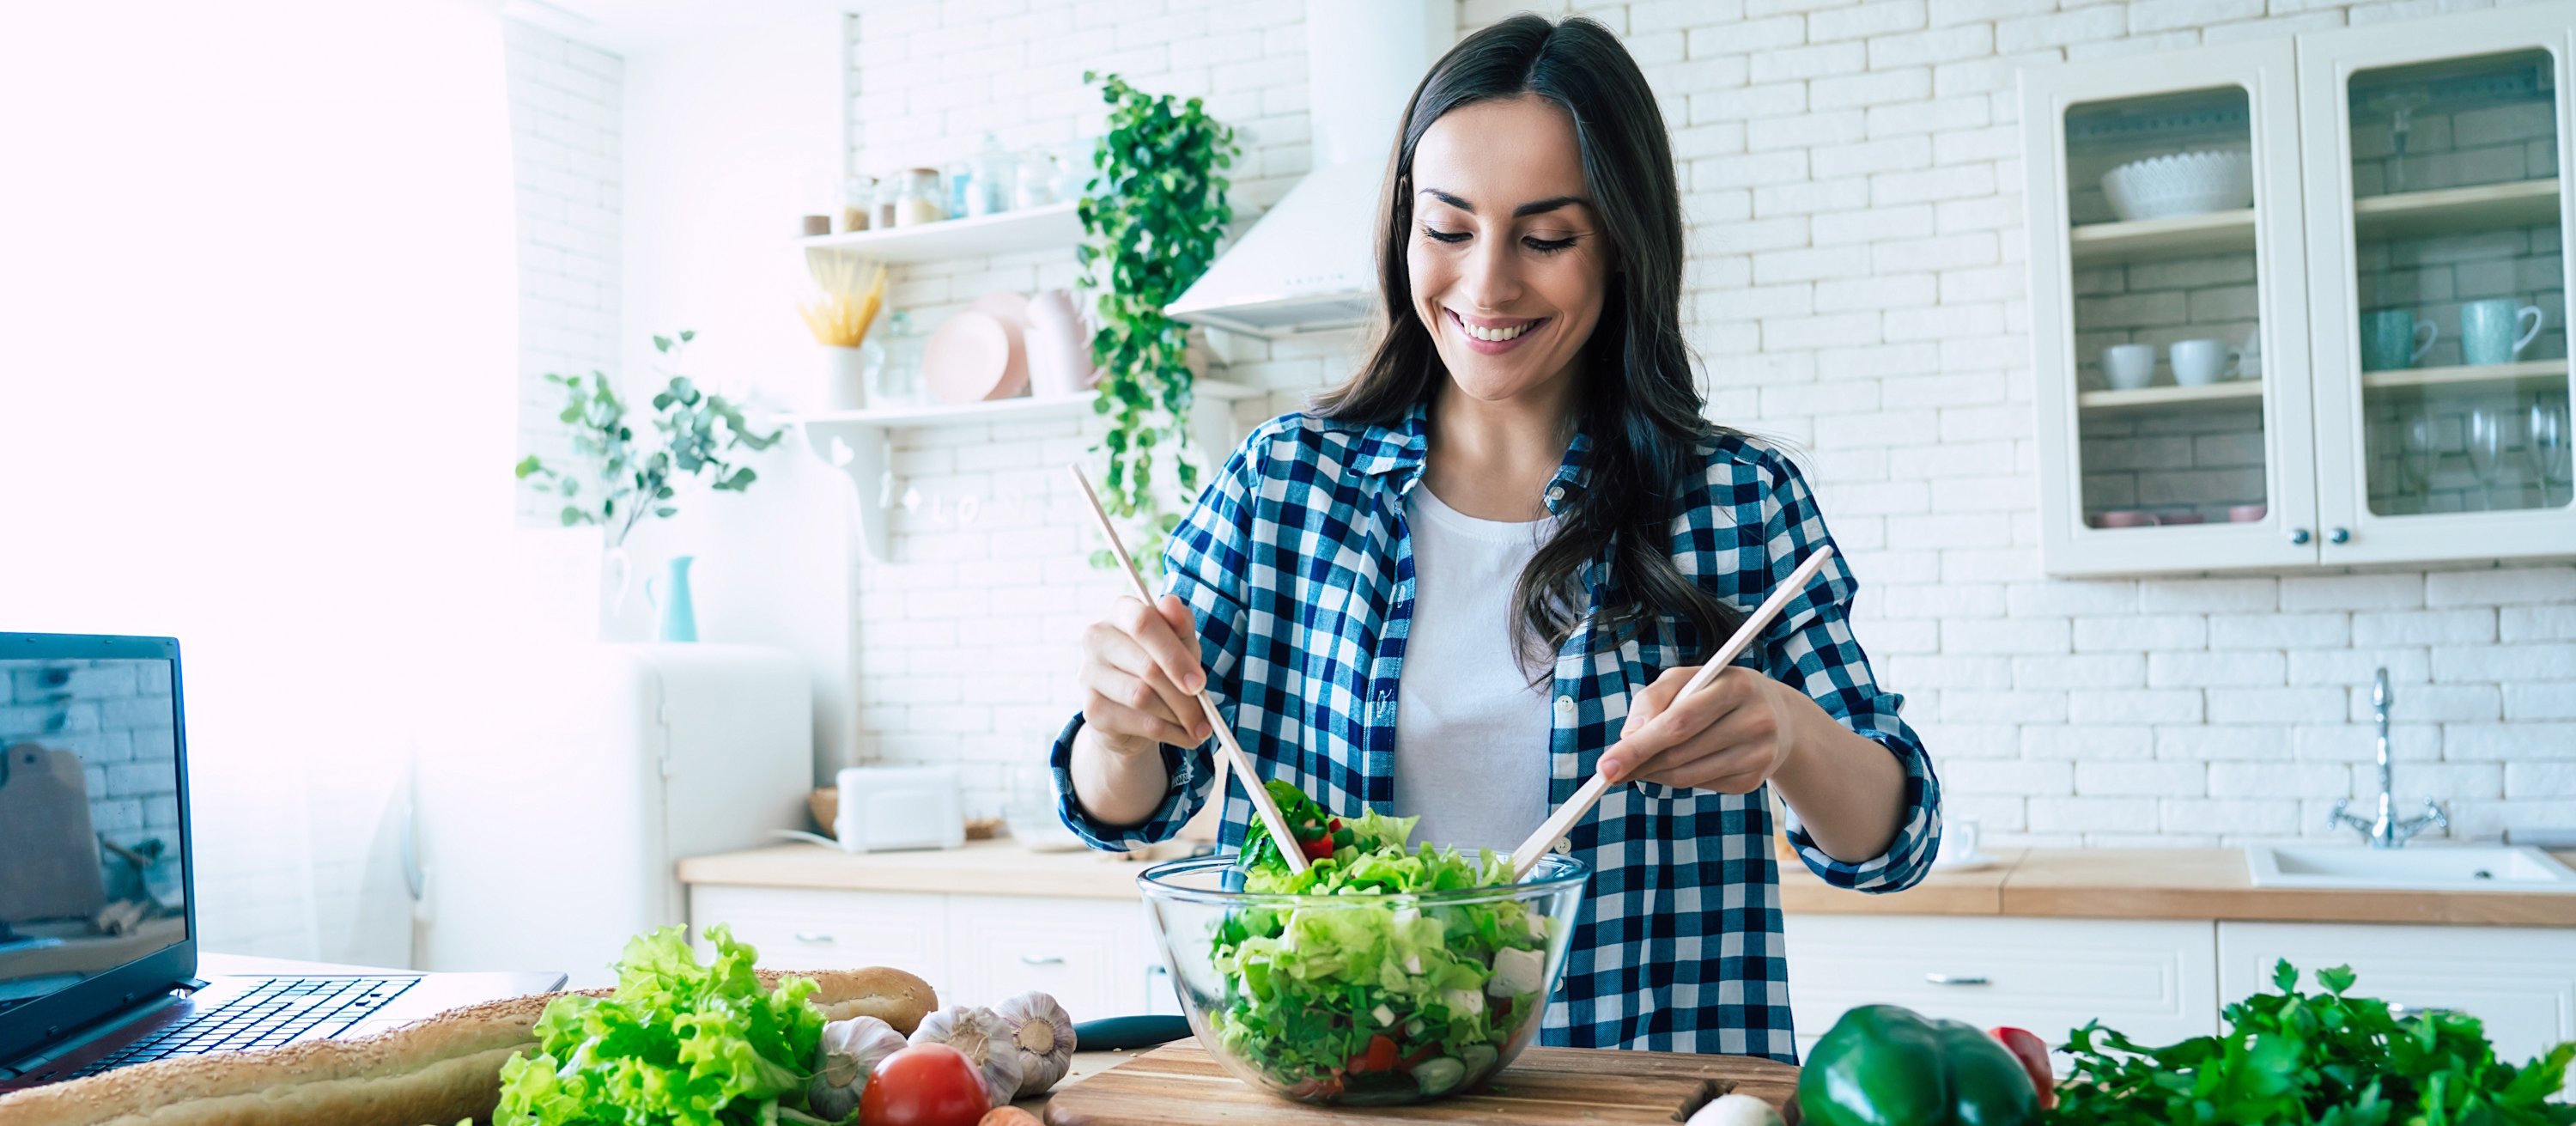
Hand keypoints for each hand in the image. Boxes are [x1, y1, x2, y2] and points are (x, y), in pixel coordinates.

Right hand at [1079, 594, 1212, 756]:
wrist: (1133, 711)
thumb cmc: (1161, 665)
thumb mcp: (1179, 643)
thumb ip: (1181, 624)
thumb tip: (1172, 605)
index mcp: (1121, 611)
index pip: (1144, 623)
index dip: (1174, 655)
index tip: (1200, 683)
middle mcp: (1097, 638)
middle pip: (1147, 666)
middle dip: (1184, 696)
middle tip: (1207, 715)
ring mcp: (1089, 673)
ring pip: (1142, 697)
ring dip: (1178, 716)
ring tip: (1198, 726)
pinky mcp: (1091, 709)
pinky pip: (1138, 723)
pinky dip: (1169, 733)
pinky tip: (1184, 736)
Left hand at [1596, 665, 1805, 792]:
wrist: (1777, 715)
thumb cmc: (1716, 690)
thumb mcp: (1686, 679)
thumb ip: (1652, 699)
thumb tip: (1628, 736)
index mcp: (1737, 685)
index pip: (1678, 722)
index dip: (1638, 746)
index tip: (1605, 766)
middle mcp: (1755, 720)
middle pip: (1681, 752)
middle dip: (1639, 763)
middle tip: (1610, 771)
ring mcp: (1759, 754)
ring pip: (1688, 775)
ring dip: (1653, 775)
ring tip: (1637, 767)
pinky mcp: (1755, 779)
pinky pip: (1701, 786)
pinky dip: (1677, 780)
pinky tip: (1672, 767)